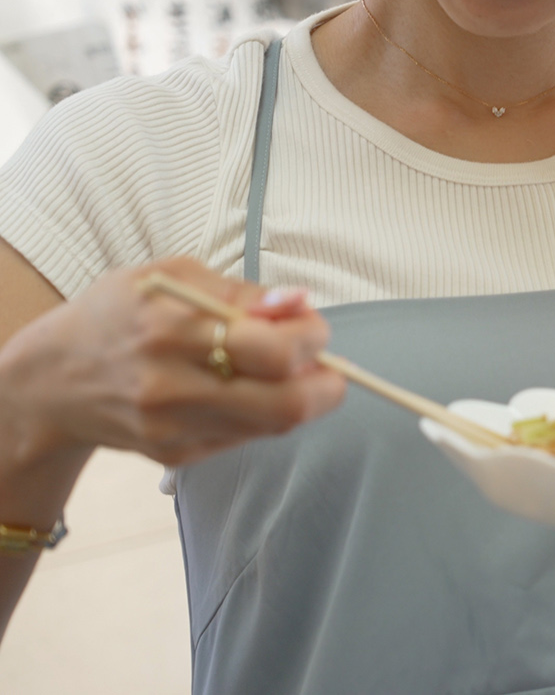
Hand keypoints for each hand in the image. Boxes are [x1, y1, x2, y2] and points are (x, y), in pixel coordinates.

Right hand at [0, 258, 346, 467]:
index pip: (276, 351)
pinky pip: (245, 437)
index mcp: (174, 329)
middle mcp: (172, 386)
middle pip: (286, 405)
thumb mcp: (173, 275)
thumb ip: (242, 292)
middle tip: (323, 365)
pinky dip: (262, 413)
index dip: (313, 339)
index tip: (312, 327)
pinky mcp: (174, 454)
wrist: (53, 379)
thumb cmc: (120, 313)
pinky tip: (245, 391)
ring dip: (298, 398)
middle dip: (325, 384)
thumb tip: (298, 302)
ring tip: (284, 371)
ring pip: (272, 426)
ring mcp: (173, 427)